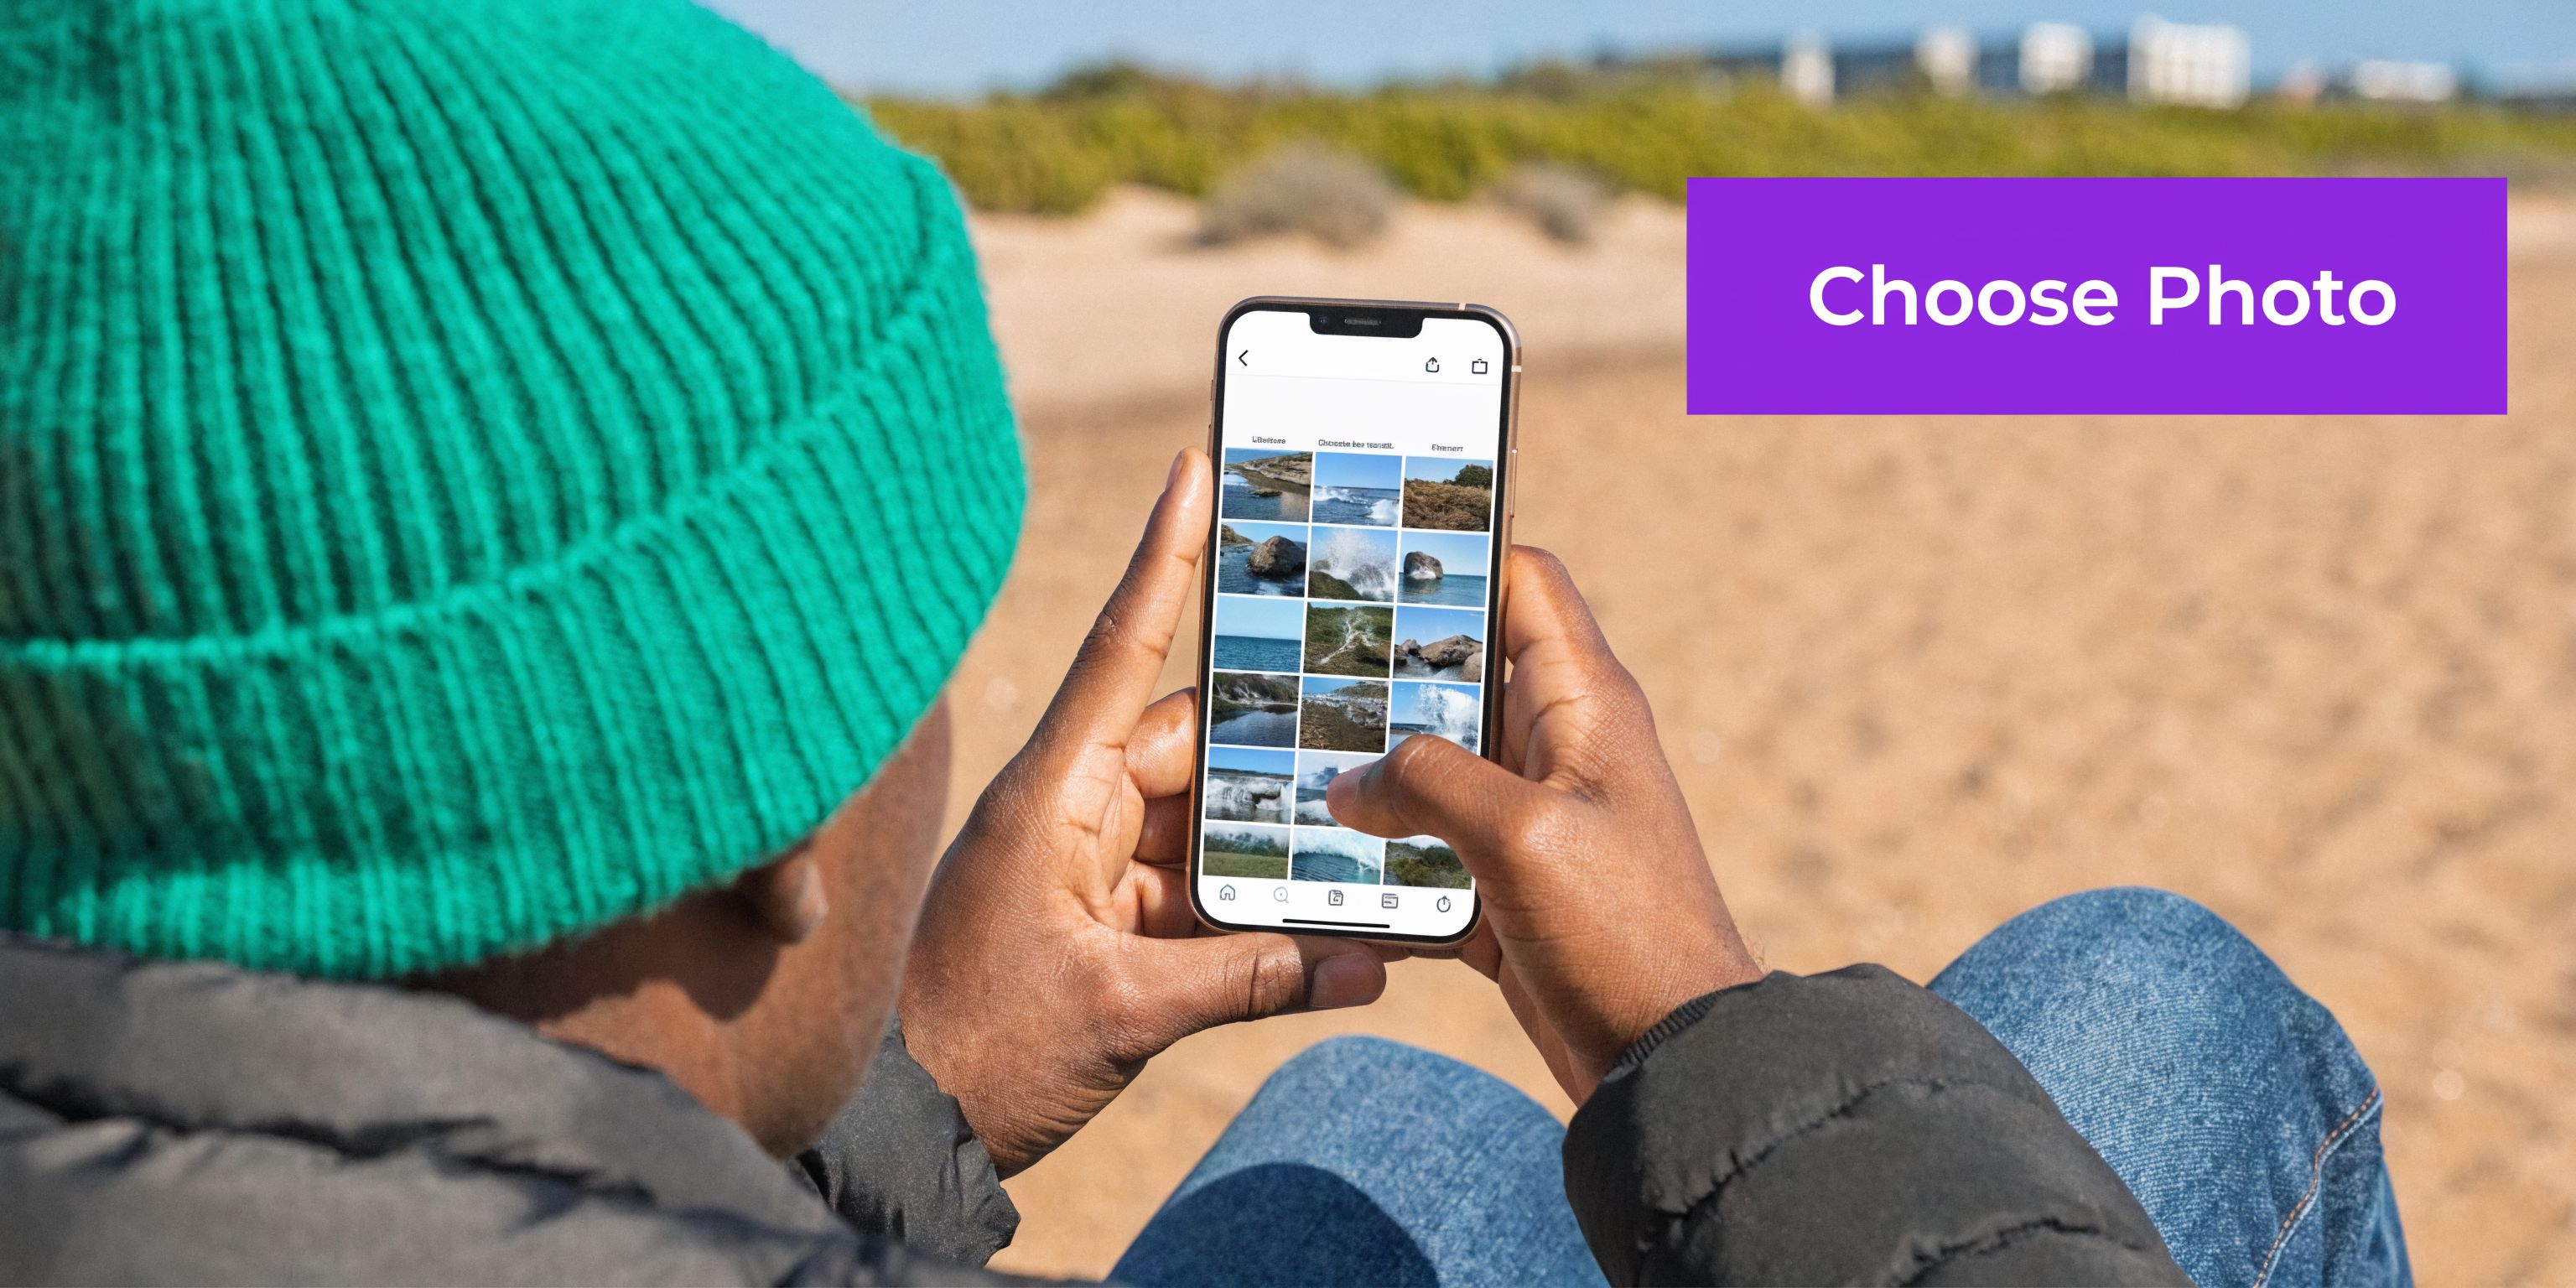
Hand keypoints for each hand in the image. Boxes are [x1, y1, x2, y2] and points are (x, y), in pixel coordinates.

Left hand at [899, 448, 1387, 1175]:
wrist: (910, 1135)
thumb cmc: (983, 1055)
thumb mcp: (1124, 1015)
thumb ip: (1250, 980)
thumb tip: (1363, 965)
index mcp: (1053, 794)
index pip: (1121, 650)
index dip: (1163, 558)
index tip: (1196, 467)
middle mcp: (1069, 809)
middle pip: (1193, 746)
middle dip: (1276, 750)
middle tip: (1367, 720)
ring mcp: (1084, 864)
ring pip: (1202, 821)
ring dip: (1270, 843)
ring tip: (1363, 841)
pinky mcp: (1099, 918)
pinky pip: (1191, 888)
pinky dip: (1248, 909)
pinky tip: (1325, 930)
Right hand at [1326, 547, 1762, 1101]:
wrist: (1674, 1067)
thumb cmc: (1626, 936)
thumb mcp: (1523, 836)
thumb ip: (1429, 783)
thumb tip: (1349, 783)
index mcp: (1583, 703)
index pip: (1521, 582)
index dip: (1452, 554)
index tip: (1365, 547)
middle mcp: (1558, 747)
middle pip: (1454, 672)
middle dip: (1375, 672)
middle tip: (1284, 663)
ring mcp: (1531, 820)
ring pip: (1429, 767)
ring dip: (1366, 775)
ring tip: (1277, 764)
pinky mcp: (1507, 890)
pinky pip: (1426, 854)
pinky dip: (1379, 862)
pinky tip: (1313, 869)